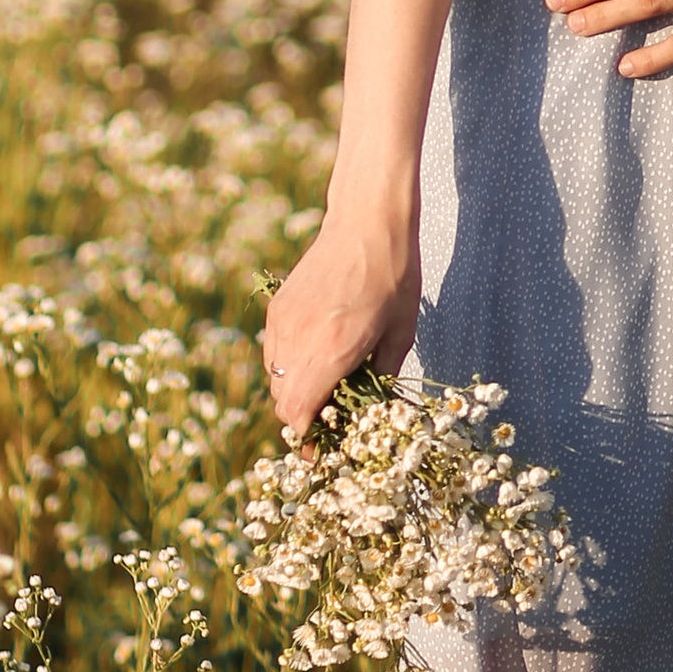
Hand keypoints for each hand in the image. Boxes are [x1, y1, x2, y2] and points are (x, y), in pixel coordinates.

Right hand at [261, 201, 419, 435]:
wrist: (367, 223)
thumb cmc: (394, 278)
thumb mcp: (399, 335)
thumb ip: (379, 380)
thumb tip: (367, 414)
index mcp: (332, 349)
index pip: (297, 412)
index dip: (306, 438)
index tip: (321, 449)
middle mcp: (299, 338)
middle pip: (283, 403)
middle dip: (303, 419)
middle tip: (331, 420)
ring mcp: (283, 322)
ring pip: (275, 380)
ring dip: (295, 393)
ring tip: (326, 387)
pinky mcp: (277, 308)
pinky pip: (273, 354)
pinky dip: (289, 367)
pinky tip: (316, 356)